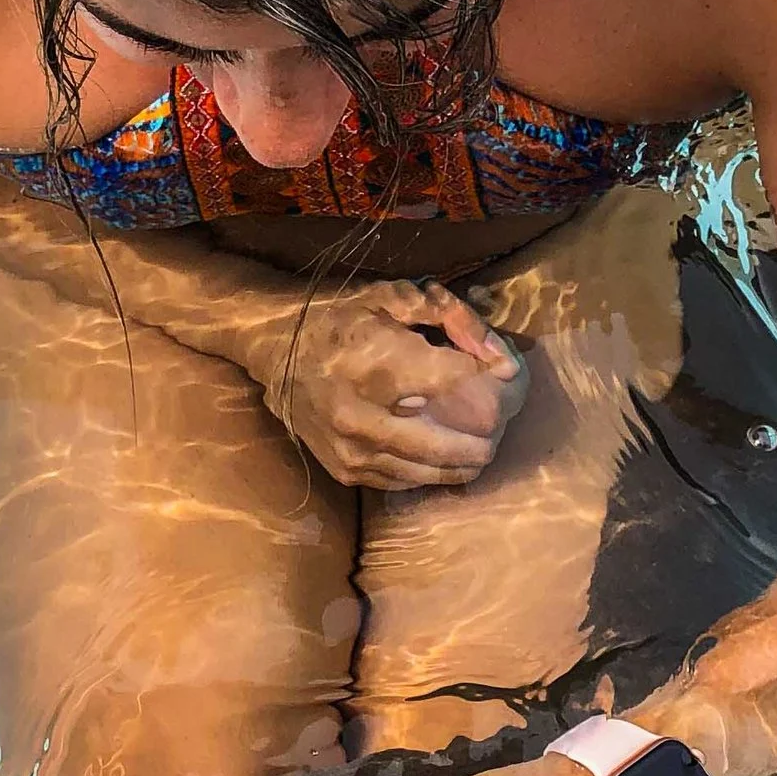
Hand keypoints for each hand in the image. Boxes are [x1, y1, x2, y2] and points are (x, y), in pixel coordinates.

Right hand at [247, 281, 526, 488]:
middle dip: (496, 423)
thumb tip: (496, 351)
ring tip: (481, 428)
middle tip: (502, 405)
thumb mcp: (393, 295)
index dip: (499, 375)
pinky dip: (439, 466)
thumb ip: (451, 316)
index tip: (505, 367)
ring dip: (474, 452)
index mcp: (379, 363)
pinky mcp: (348, 472)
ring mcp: (356, 451)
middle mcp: (366, 416)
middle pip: (465, 442)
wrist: (270, 347)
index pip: (466, 384)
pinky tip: (445, 444)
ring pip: (444, 471)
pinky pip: (413, 480)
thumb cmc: (338, 315)